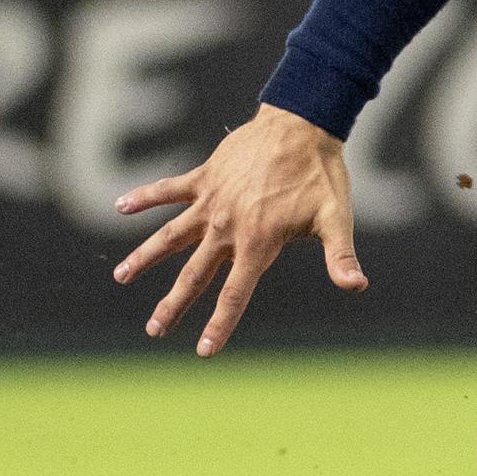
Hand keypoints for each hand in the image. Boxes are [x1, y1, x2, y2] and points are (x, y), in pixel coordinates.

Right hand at [110, 104, 364, 355]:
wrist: (301, 125)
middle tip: (153, 330)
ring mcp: (212, 201)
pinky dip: (145, 197)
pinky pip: (168, 189)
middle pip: (195, 274)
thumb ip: (341, 256)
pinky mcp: (204, 177)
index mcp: (258, 241)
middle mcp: (228, 226)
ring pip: (171, 235)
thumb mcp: (336, 218)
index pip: (235, 293)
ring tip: (120, 276)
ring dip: (145, 257)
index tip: (204, 350)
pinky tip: (120, 206)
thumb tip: (356, 286)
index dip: (219, 324)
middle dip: (174, 304)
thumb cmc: (321, 175)